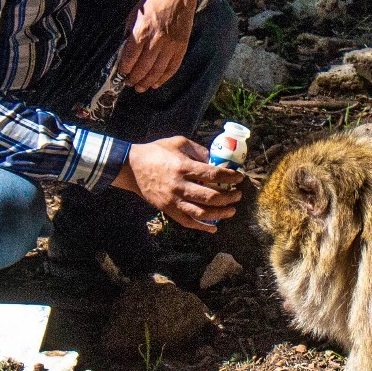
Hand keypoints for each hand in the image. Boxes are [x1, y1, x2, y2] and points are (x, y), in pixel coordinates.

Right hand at [114, 136, 241, 231]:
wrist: (131, 167)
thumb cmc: (156, 152)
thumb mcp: (178, 142)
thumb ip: (199, 150)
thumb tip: (216, 161)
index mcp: (183, 167)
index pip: (213, 174)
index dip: (230, 177)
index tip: (240, 177)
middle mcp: (180, 186)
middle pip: (211, 196)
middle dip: (229, 197)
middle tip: (238, 195)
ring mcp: (173, 200)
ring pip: (202, 213)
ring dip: (221, 213)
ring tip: (231, 210)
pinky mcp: (168, 210)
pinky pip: (188, 222)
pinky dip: (203, 227)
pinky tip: (214, 227)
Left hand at [119, 0, 197, 92]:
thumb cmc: (155, 2)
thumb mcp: (135, 12)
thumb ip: (129, 32)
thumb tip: (123, 51)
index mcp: (142, 30)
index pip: (129, 57)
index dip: (124, 69)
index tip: (121, 73)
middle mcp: (156, 40)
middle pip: (142, 68)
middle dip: (133, 79)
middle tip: (128, 83)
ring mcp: (170, 46)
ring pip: (157, 71)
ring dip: (146, 83)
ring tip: (140, 88)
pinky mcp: (181, 48)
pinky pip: (171, 68)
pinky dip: (163, 79)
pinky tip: (155, 84)